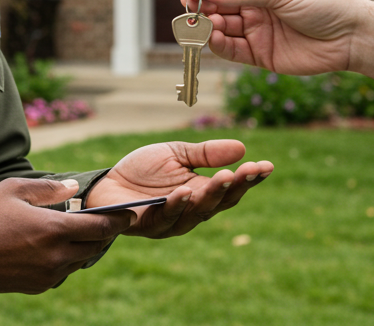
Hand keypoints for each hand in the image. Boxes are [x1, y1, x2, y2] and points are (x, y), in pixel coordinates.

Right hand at [0, 178, 131, 293]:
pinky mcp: (38, 286)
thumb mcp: (14, 190)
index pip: (101, 227)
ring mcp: (48, 274)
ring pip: (81, 260)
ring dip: (87, 246)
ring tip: (84, 231)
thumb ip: (50, 188)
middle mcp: (56, 255)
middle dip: (105, 233)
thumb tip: (76, 189)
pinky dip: (68, 258)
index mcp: (53, 229)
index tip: (131, 214)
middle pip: (96, 245)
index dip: (120, 220)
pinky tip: (58, 246)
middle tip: (108, 220)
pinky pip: (64, 271)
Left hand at [85, 140, 272, 237]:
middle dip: (236, 186)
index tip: (267, 166)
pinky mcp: (149, 226)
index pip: (231, 188)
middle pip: (220, 202)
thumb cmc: (142, 171)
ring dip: (212, 194)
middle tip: (249, 170)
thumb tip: (242, 148)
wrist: (107, 184)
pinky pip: (166, 218)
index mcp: (202, 193)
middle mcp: (192, 211)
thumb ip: (206, 154)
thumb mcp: (177, 154)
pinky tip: (185, 191)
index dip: (249, 179)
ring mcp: (172, 221)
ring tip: (225, 176)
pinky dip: (176, 204)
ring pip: (197, 211)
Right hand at [183, 0, 373, 83]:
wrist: (351, 36)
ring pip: (219, 28)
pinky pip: (230, 50)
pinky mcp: (259, 54)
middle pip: (215, 4)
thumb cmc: (323, 3)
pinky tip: (213, 40)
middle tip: (190, 14)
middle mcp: (253, 4)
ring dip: (206, 27)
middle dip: (200, 8)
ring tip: (200, 27)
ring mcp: (255, 29)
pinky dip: (217, 46)